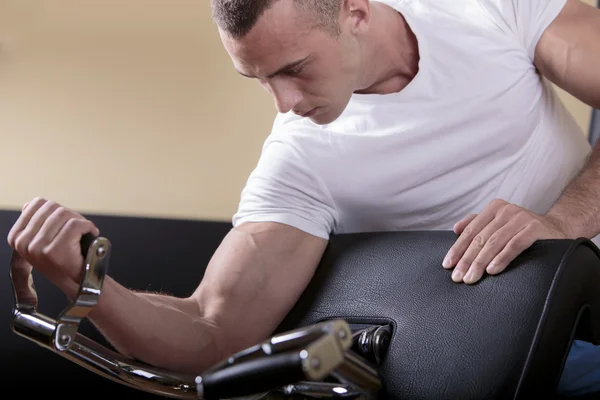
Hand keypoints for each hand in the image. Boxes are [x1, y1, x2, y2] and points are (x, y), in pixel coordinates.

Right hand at [7, 197, 99, 292]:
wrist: (78, 281)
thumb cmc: (64, 259)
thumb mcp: (43, 240)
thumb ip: (36, 222)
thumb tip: (30, 204)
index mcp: (16, 237)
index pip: (38, 203)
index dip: (57, 209)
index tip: (64, 223)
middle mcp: (23, 242)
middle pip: (53, 207)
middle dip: (70, 215)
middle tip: (78, 230)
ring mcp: (38, 247)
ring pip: (64, 214)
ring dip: (80, 221)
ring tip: (83, 235)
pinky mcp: (56, 250)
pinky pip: (76, 224)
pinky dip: (89, 227)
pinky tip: (90, 236)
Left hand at [442, 199, 570, 283]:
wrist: (557, 229)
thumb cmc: (522, 230)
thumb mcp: (499, 224)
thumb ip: (477, 223)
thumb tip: (455, 229)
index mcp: (494, 208)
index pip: (471, 230)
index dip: (457, 248)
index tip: (447, 265)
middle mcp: (506, 210)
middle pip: (480, 238)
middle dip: (466, 259)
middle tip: (457, 277)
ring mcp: (521, 218)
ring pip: (494, 242)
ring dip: (480, 262)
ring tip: (471, 278)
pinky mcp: (534, 229)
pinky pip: (514, 245)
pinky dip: (501, 258)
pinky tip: (492, 271)